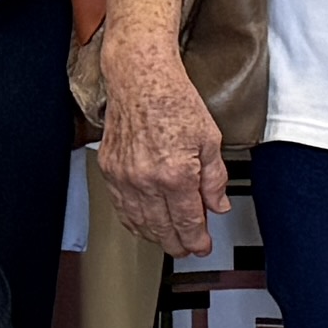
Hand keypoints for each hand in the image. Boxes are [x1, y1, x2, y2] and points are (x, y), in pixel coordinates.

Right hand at [90, 48, 230, 254]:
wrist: (140, 79)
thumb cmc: (174, 100)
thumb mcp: (209, 139)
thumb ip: (214, 178)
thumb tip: (217, 205)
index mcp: (175, 175)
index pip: (187, 221)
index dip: (197, 240)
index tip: (203, 246)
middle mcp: (146, 181)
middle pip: (162, 228)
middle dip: (178, 244)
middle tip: (188, 248)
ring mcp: (124, 177)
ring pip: (139, 222)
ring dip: (155, 236)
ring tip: (169, 240)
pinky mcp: (110, 170)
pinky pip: (120, 207)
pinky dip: (133, 221)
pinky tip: (143, 224)